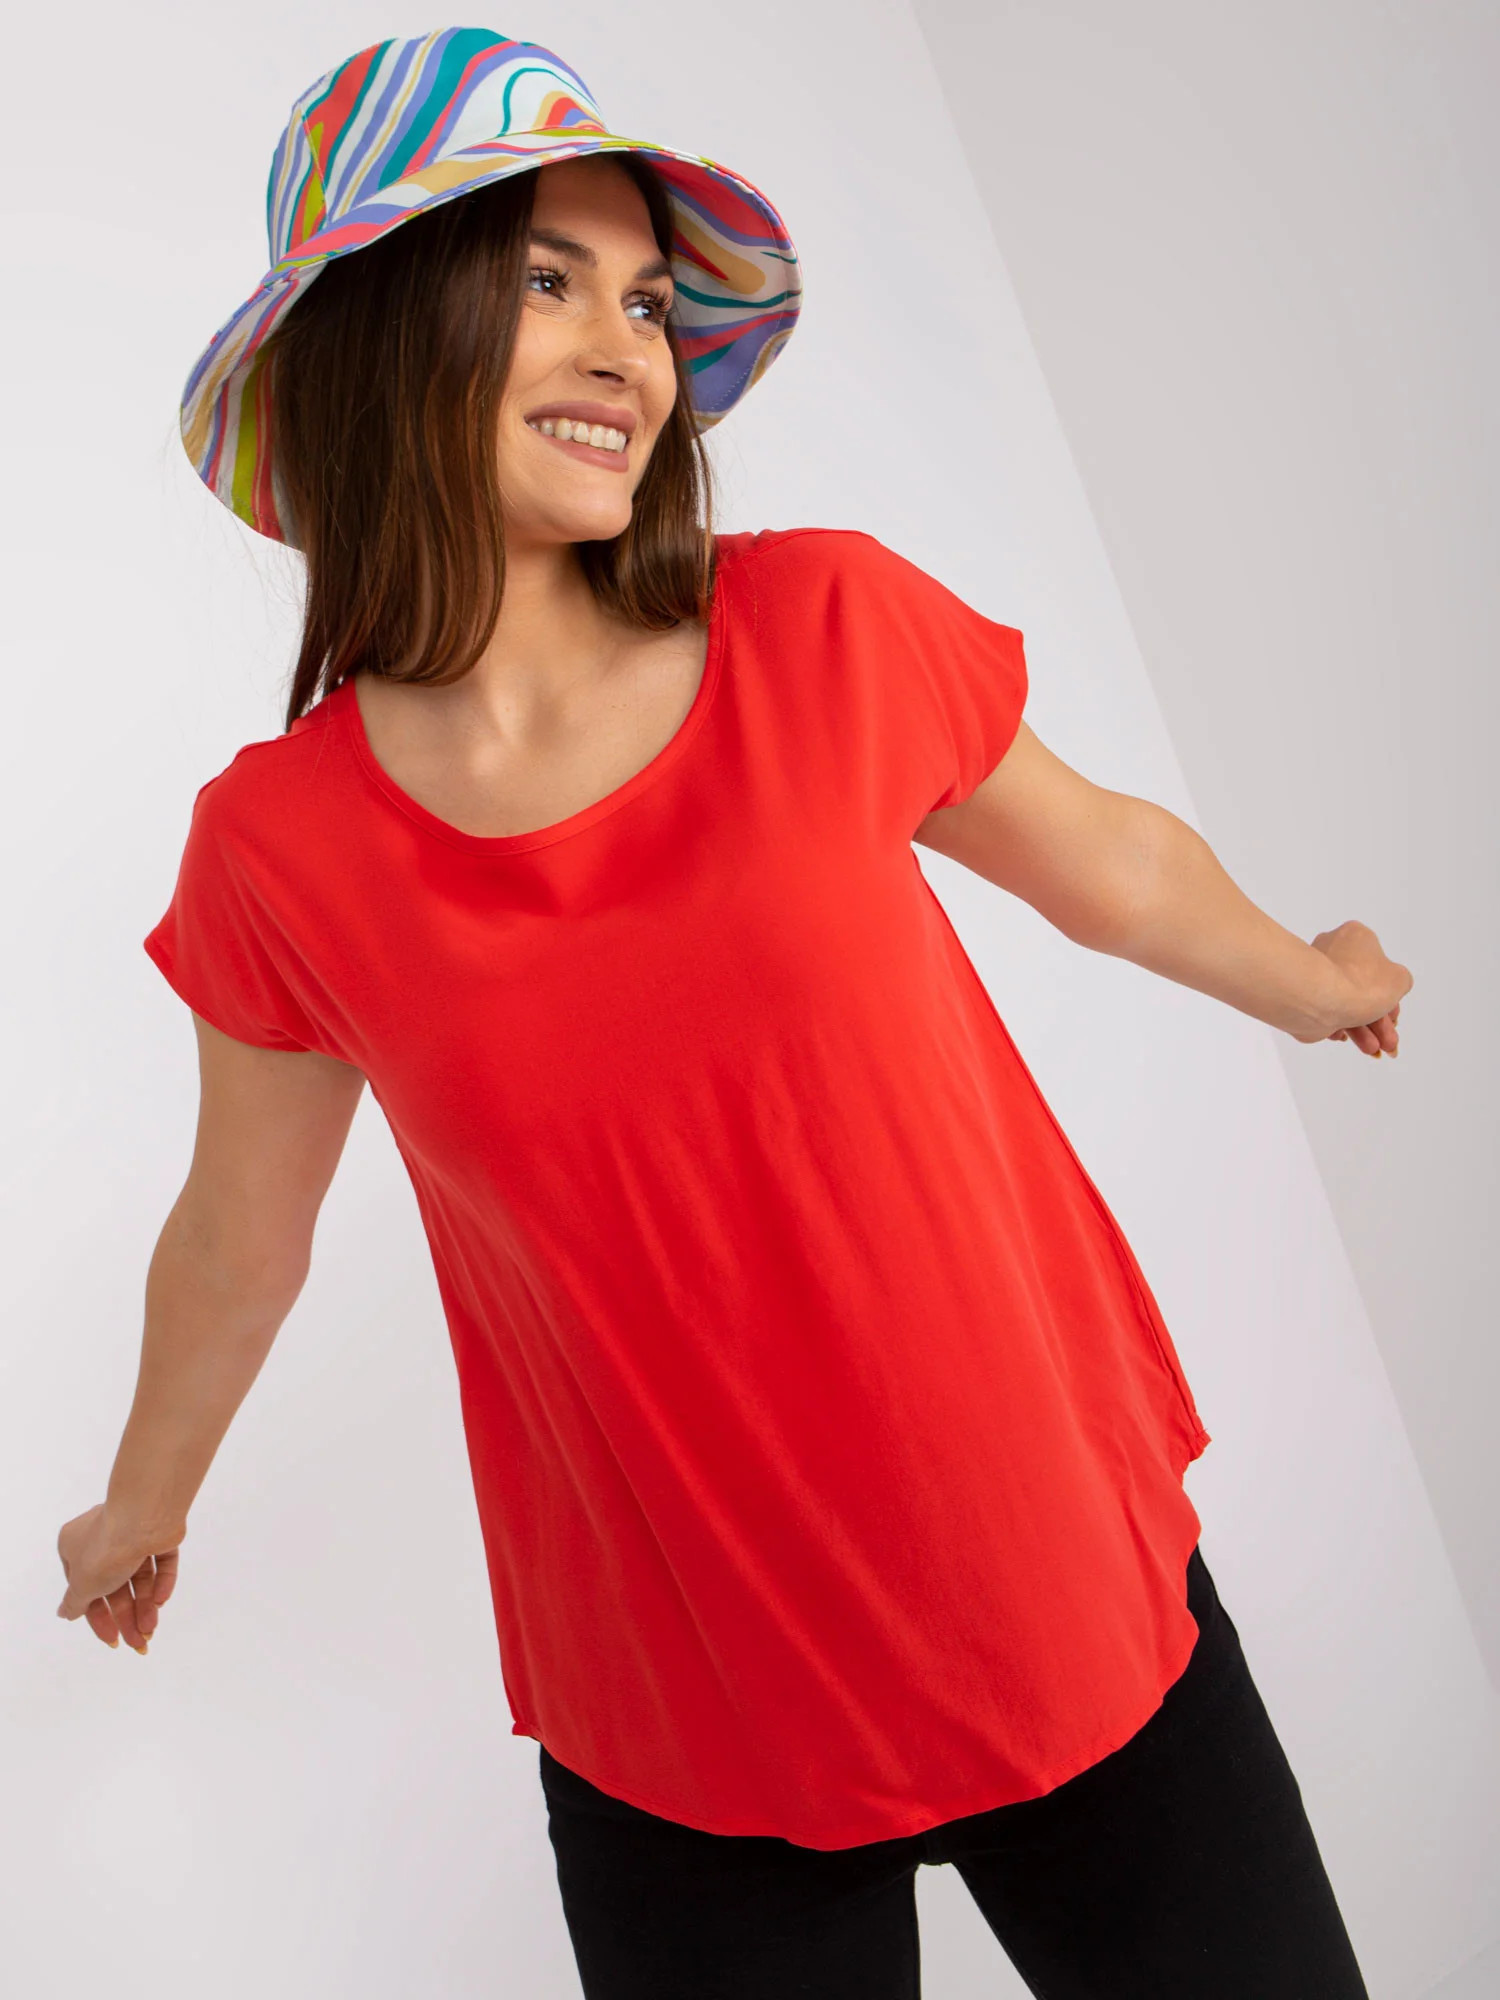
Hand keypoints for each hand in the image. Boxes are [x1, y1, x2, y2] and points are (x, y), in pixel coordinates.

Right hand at [56, 1504, 181, 1652]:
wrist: (145, 1518)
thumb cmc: (105, 1551)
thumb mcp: (82, 1584)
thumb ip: (75, 1602)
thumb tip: (65, 1613)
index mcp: (75, 1546)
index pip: (85, 1588)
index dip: (98, 1618)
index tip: (112, 1640)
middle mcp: (103, 1538)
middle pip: (114, 1586)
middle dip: (126, 1617)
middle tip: (139, 1643)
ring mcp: (133, 1534)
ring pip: (138, 1577)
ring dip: (145, 1605)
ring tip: (151, 1628)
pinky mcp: (158, 1534)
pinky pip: (159, 1563)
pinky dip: (161, 1582)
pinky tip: (161, 1600)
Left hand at [1296, 919, 1412, 1055]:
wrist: (1319, 1000)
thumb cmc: (1363, 984)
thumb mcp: (1400, 980)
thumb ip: (1399, 981)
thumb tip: (1387, 988)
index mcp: (1355, 936)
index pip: (1379, 968)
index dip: (1390, 997)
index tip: (1394, 1018)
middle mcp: (1331, 949)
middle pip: (1362, 990)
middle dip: (1378, 1021)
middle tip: (1388, 1042)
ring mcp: (1314, 972)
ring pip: (1344, 1003)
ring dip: (1363, 1030)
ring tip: (1373, 1050)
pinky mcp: (1301, 993)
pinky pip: (1325, 1011)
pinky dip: (1337, 1025)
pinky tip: (1344, 1036)